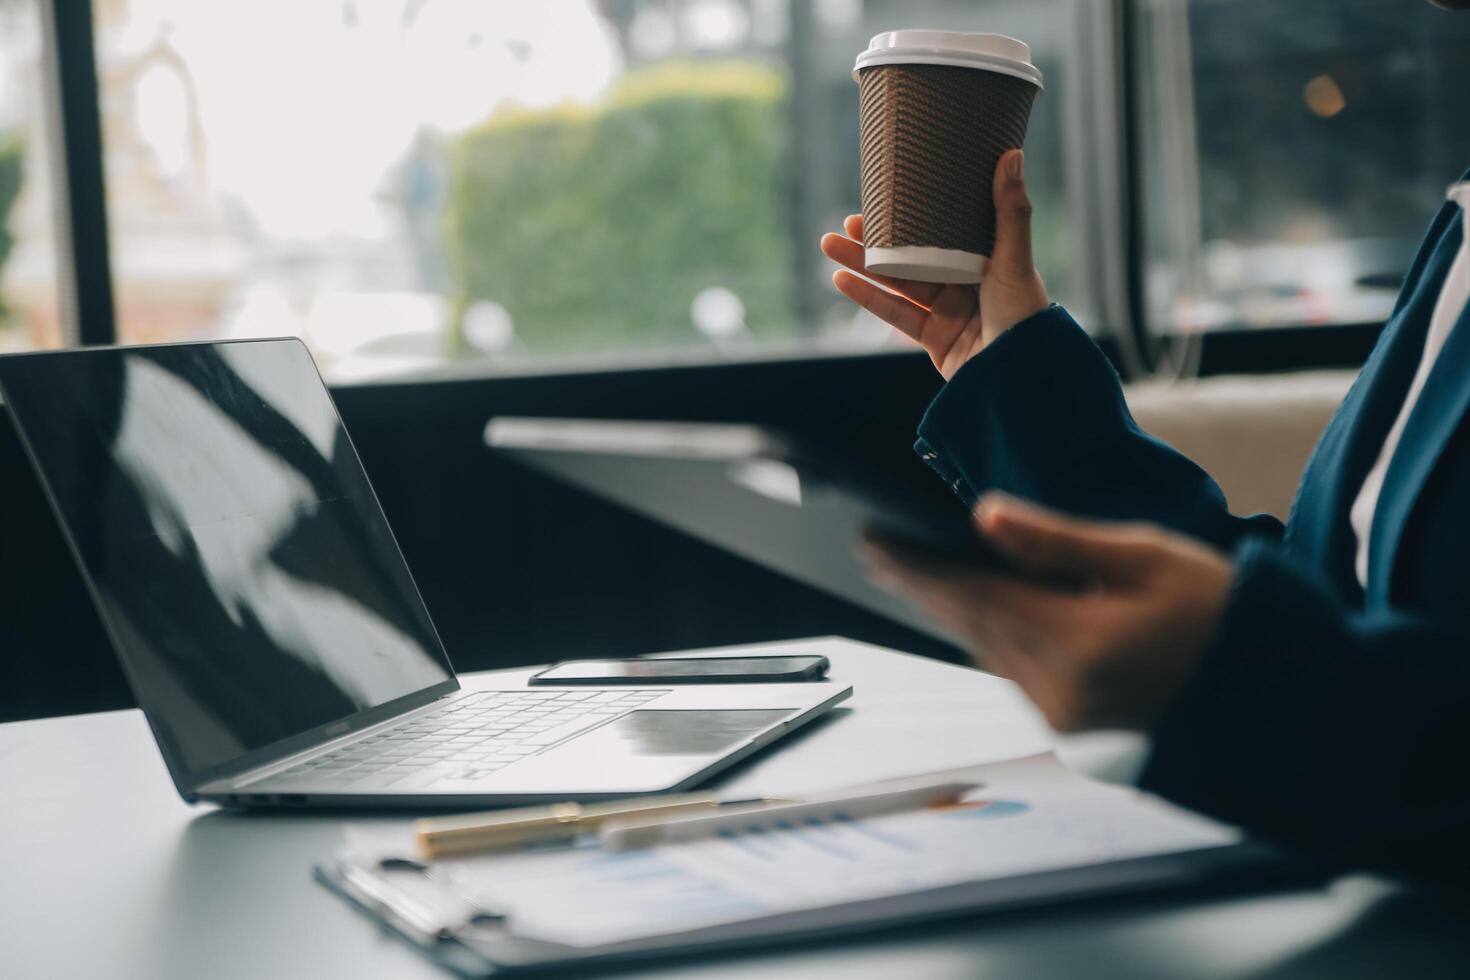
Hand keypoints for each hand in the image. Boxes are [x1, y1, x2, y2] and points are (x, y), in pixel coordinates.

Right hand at [820, 149, 1049, 378]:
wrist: (1020, 378)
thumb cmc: (1026, 316)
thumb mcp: (1015, 260)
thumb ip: (1010, 212)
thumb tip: (1011, 154)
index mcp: (986, 259)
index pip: (943, 230)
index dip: (913, 214)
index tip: (886, 196)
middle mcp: (966, 284)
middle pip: (913, 256)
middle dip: (877, 241)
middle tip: (846, 222)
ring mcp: (948, 312)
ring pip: (897, 283)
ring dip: (862, 266)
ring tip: (830, 245)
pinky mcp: (934, 340)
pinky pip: (895, 314)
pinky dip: (868, 297)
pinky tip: (842, 281)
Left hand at [862, 494, 1234, 731]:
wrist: (1282, 702)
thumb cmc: (1228, 618)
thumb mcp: (1149, 558)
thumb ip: (1059, 541)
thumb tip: (986, 517)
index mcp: (1075, 644)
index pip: (969, 595)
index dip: (914, 566)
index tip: (872, 540)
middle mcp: (1057, 691)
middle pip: (967, 626)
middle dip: (920, 586)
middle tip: (876, 552)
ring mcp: (1062, 718)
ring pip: (986, 651)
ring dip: (951, 611)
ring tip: (914, 573)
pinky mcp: (1073, 729)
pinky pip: (1013, 672)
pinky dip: (988, 637)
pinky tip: (977, 612)